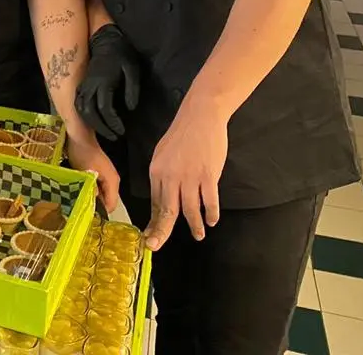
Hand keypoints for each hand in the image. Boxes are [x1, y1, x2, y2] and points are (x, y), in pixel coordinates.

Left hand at [66, 130, 120, 211]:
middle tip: (81, 210)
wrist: (80, 137)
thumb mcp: (86, 174)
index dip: (100, 212)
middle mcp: (113, 181)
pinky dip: (89, 190)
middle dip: (95, 206)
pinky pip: (97, 187)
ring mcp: (107, 177)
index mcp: (113, 182)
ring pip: (101, 194)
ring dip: (91, 198)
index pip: (111, 205)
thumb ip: (91, 192)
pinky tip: (79, 190)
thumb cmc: (83, 154)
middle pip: (107, 201)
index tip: (87, 216)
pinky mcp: (99, 173)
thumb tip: (91, 207)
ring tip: (78, 201)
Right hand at [75, 23, 140, 139]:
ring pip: (81, 109)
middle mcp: (90, 85)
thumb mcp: (133, 69)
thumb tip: (131, 108)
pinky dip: (83, 115)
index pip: (104, 108)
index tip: (122, 130)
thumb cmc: (122, 55)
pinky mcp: (82, 85)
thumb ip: (133, 88)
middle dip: (101, 128)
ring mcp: (84, 85)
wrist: (105, 41)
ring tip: (105, 132)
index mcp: (103, 82)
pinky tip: (93, 121)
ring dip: (91, 123)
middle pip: (89, 112)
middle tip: (114, 136)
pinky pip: (78, 103)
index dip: (112, 122)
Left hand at [143, 97, 228, 250]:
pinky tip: (212, 220)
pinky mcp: (208, 176)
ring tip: (199, 234)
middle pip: (167, 211)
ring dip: (195, 225)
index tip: (150, 237)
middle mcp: (170, 177)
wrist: (200, 117)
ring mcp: (189, 177)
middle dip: (162, 232)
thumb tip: (164, 198)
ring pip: (189, 210)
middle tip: (157, 247)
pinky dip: (211, 213)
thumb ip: (163, 177)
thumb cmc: (182, 135)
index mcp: (156, 172)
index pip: (154, 203)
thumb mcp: (163, 154)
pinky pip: (209, 201)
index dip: (153, 222)